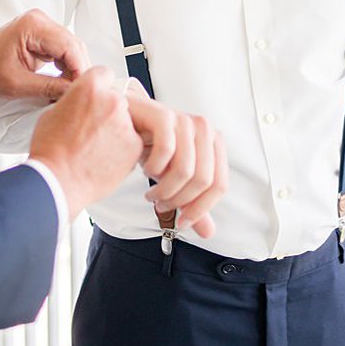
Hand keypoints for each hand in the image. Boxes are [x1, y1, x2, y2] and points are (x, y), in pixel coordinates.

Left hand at [0, 9, 90, 102]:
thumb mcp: (17, 84)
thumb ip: (49, 88)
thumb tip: (74, 92)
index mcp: (32, 26)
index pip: (70, 47)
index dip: (80, 70)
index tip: (82, 91)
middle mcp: (40, 20)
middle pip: (74, 46)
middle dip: (78, 70)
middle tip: (77, 94)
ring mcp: (42, 26)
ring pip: (72, 49)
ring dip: (73, 69)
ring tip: (69, 90)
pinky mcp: (42, 35)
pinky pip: (63, 50)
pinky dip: (66, 66)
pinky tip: (63, 82)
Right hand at [28, 67, 140, 219]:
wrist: (59, 181)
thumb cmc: (51, 152)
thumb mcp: (52, 113)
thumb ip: (73, 102)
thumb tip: (79, 103)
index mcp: (88, 88)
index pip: (104, 73)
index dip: (99, 86)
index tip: (98, 94)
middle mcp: (111, 102)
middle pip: (117, 98)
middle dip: (108, 110)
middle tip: (94, 126)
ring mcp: (125, 124)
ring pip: (127, 120)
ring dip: (117, 129)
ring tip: (96, 146)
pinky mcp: (135, 146)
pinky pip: (133, 141)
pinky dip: (124, 149)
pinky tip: (105, 158)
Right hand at [128, 92, 226, 238]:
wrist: (125, 122)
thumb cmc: (150, 148)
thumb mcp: (172, 178)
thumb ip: (190, 201)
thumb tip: (207, 232)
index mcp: (214, 142)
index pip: (220, 185)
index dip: (201, 209)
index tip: (182, 222)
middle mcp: (205, 128)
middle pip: (203, 180)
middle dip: (179, 201)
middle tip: (160, 205)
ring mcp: (184, 119)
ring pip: (185, 169)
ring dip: (164, 189)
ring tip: (151, 194)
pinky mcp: (164, 114)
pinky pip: (166, 149)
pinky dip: (153, 167)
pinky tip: (145, 169)